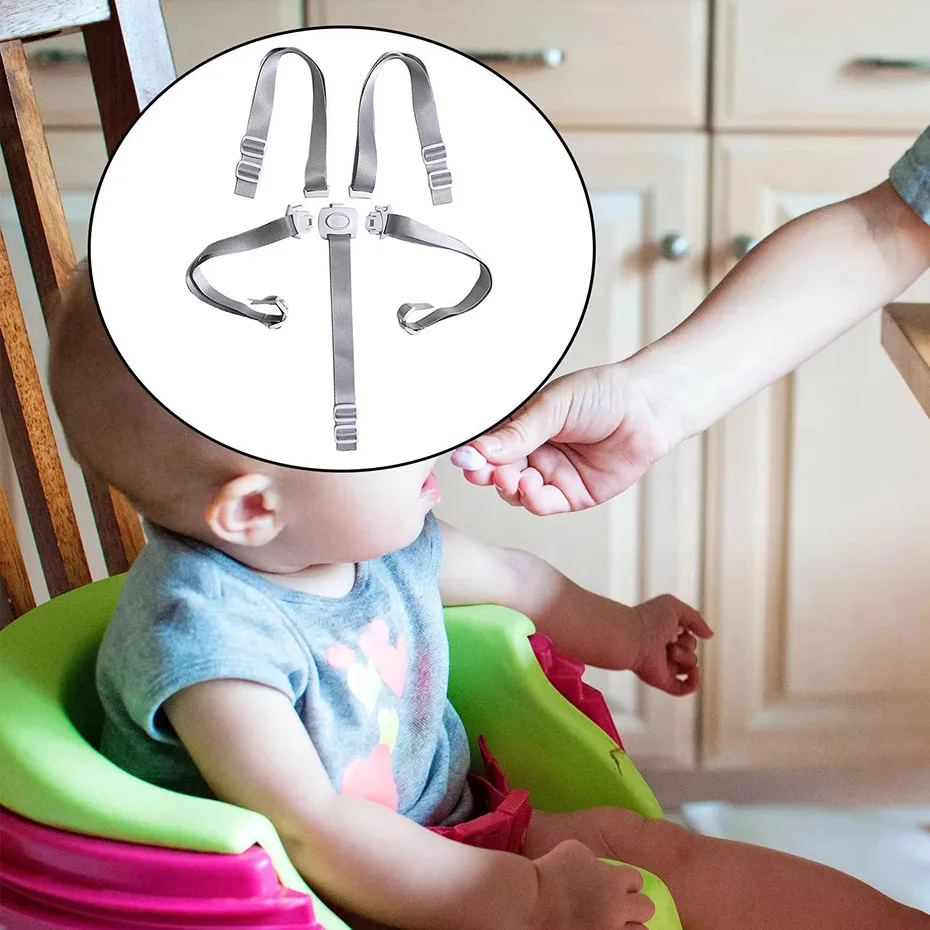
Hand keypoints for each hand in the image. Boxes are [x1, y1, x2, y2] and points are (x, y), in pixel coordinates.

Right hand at [451, 363, 678, 515]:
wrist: (648, 408)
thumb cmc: (603, 394)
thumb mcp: (553, 406)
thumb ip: (518, 432)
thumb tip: (478, 449)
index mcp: (523, 426)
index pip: (488, 444)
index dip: (474, 452)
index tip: (463, 456)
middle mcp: (533, 452)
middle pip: (495, 471)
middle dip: (485, 473)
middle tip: (478, 471)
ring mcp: (551, 475)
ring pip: (514, 492)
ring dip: (507, 487)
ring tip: (511, 476)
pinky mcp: (572, 495)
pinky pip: (542, 505)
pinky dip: (531, 499)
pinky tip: (531, 485)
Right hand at [531, 839, 655, 929]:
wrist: (531, 901)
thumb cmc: (549, 871)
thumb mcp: (576, 851)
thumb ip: (597, 861)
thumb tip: (600, 869)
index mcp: (614, 880)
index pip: (637, 881)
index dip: (625, 882)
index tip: (613, 884)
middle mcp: (618, 908)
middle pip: (646, 908)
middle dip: (633, 905)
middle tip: (617, 906)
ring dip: (628, 925)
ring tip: (611, 922)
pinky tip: (600, 928)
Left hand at [630, 594, 712, 695]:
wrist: (633, 637)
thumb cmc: (650, 619)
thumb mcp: (675, 607)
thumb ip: (695, 618)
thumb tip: (709, 635)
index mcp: (665, 633)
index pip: (688, 635)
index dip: (686, 630)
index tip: (674, 625)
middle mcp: (664, 650)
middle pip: (691, 650)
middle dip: (687, 643)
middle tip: (669, 638)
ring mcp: (664, 666)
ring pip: (691, 666)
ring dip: (685, 656)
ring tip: (669, 650)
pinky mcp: (663, 681)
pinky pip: (684, 688)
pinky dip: (694, 682)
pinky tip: (694, 672)